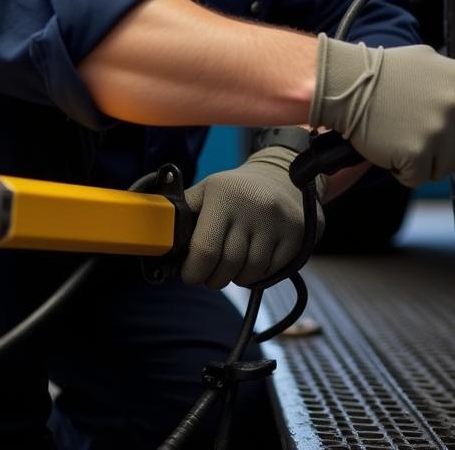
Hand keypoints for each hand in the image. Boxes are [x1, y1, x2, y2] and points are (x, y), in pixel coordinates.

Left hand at [181, 146, 325, 288]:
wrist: (281, 175)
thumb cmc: (235, 190)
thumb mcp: (207, 191)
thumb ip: (183, 212)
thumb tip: (158, 240)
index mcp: (224, 195)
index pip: (204, 251)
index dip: (194, 272)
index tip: (192, 274)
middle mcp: (253, 206)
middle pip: (227, 267)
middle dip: (214, 278)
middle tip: (212, 271)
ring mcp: (277, 221)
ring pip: (249, 273)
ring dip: (237, 277)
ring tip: (235, 263)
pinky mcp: (296, 234)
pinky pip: (270, 272)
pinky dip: (259, 274)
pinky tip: (255, 258)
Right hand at [309, 36, 454, 186]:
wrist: (348, 83)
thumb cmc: (382, 72)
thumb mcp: (430, 61)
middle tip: (436, 151)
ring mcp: (439, 130)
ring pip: (447, 168)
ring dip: (428, 162)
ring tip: (405, 138)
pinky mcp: (418, 152)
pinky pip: (419, 177)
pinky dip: (405, 171)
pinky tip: (392, 148)